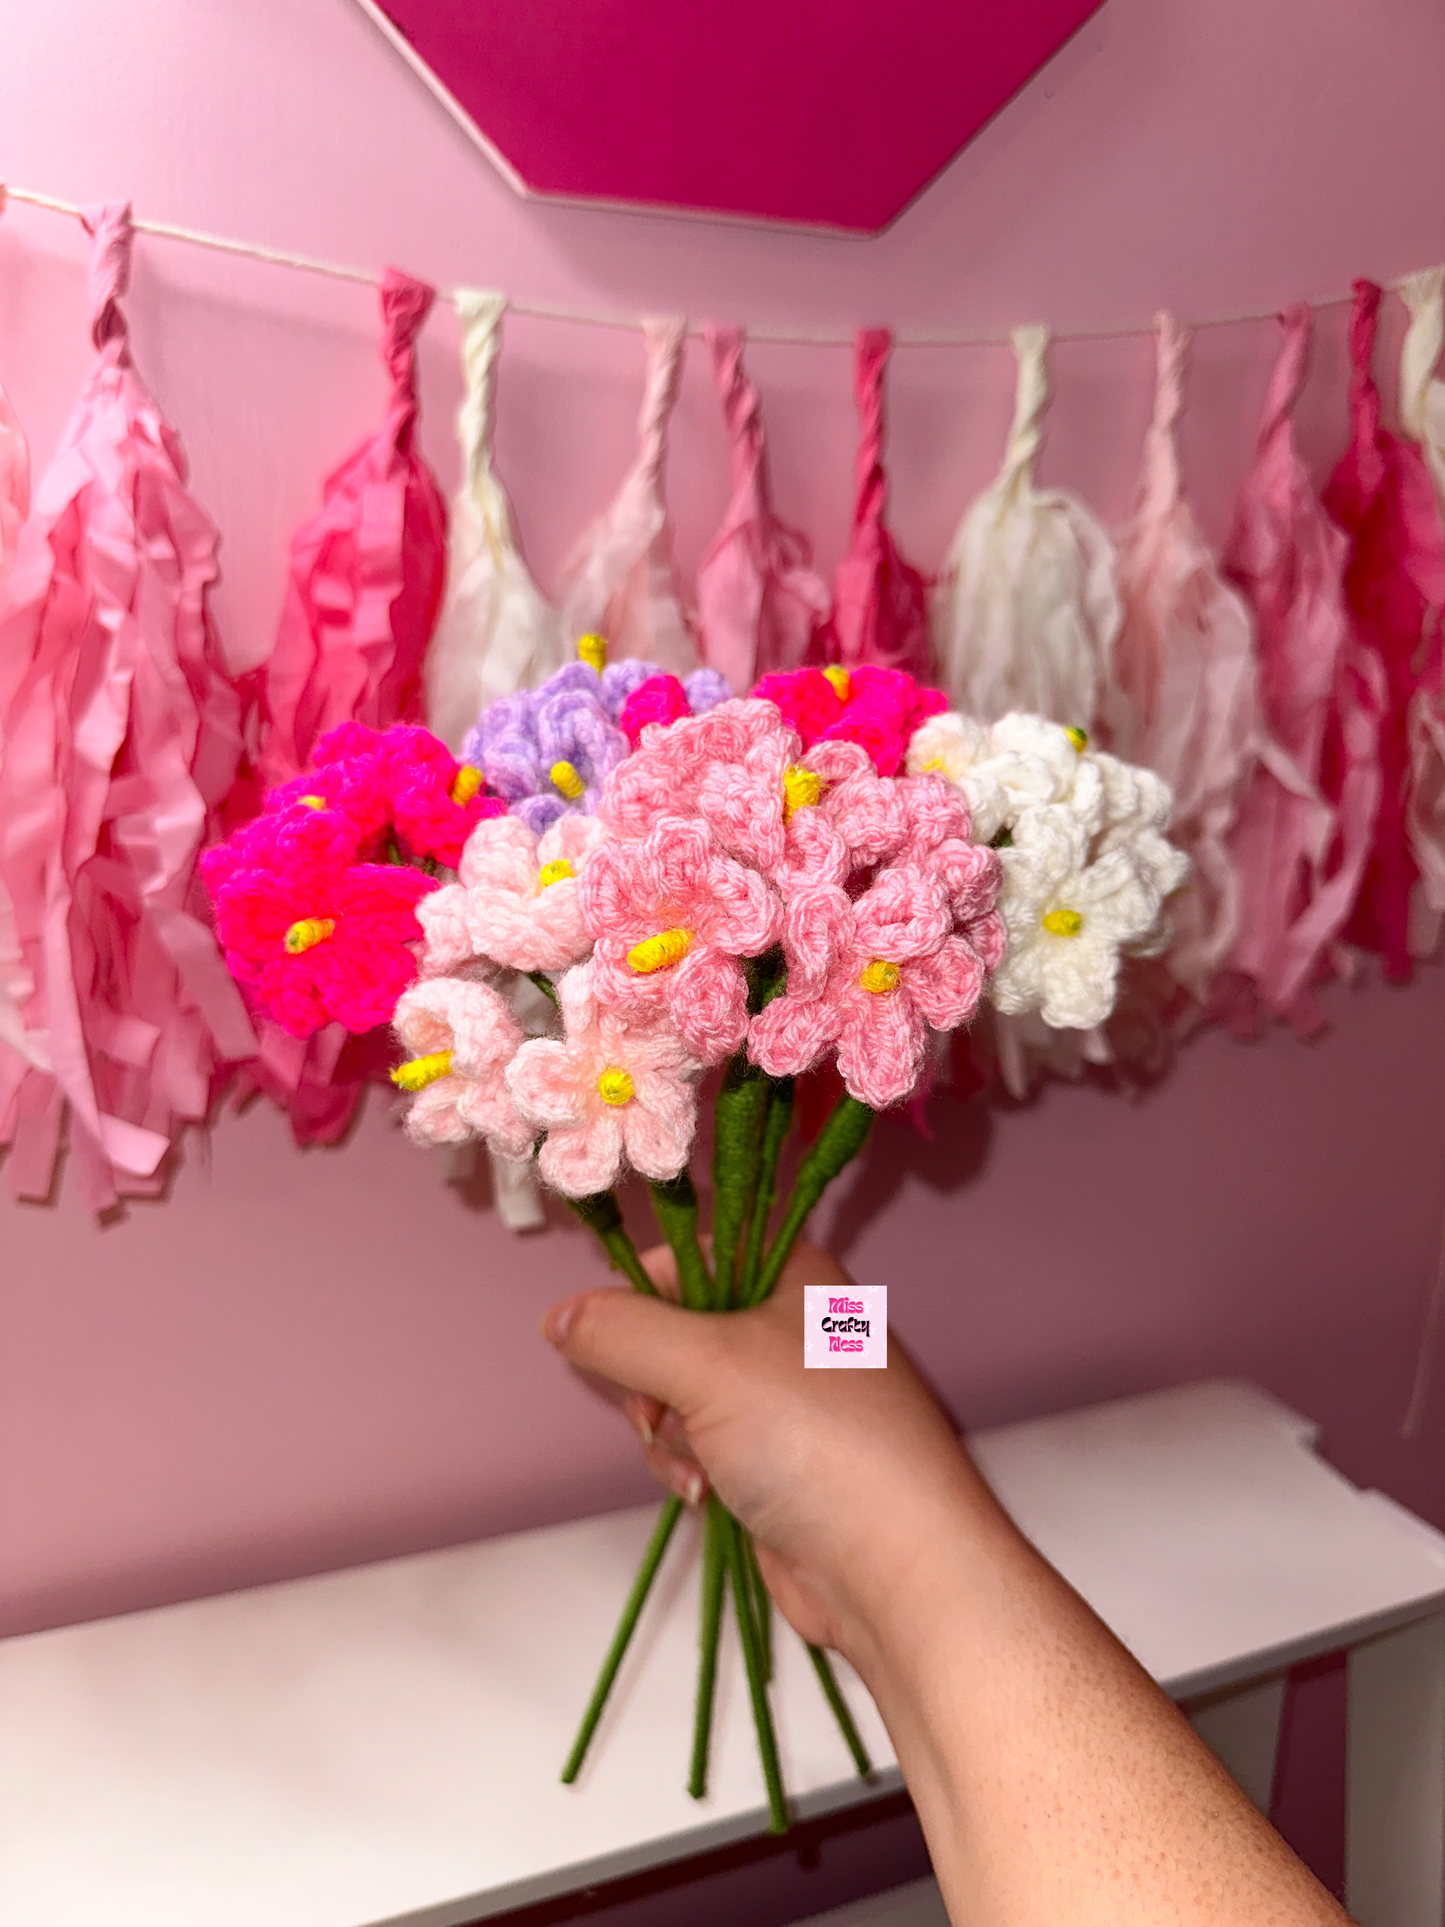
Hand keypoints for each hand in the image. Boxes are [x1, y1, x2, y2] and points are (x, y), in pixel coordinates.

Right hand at [541, 1241, 1003, 1667]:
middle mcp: (793, 1328)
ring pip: (681, 1396)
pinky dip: (692, 1470)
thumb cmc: (816, 1442)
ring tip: (699, 1470)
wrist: (897, 1567)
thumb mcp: (706, 1365)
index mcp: (794, 1275)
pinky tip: (707, 1499)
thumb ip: (622, 1333)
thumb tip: (557, 1316)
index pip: (691, 1253)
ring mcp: (787, 1401)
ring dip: (669, 1436)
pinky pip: (703, 1447)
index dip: (642, 1293)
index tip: (611, 1336)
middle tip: (660, 1413)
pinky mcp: (778, 1463)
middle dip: (651, 1381)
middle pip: (676, 1329)